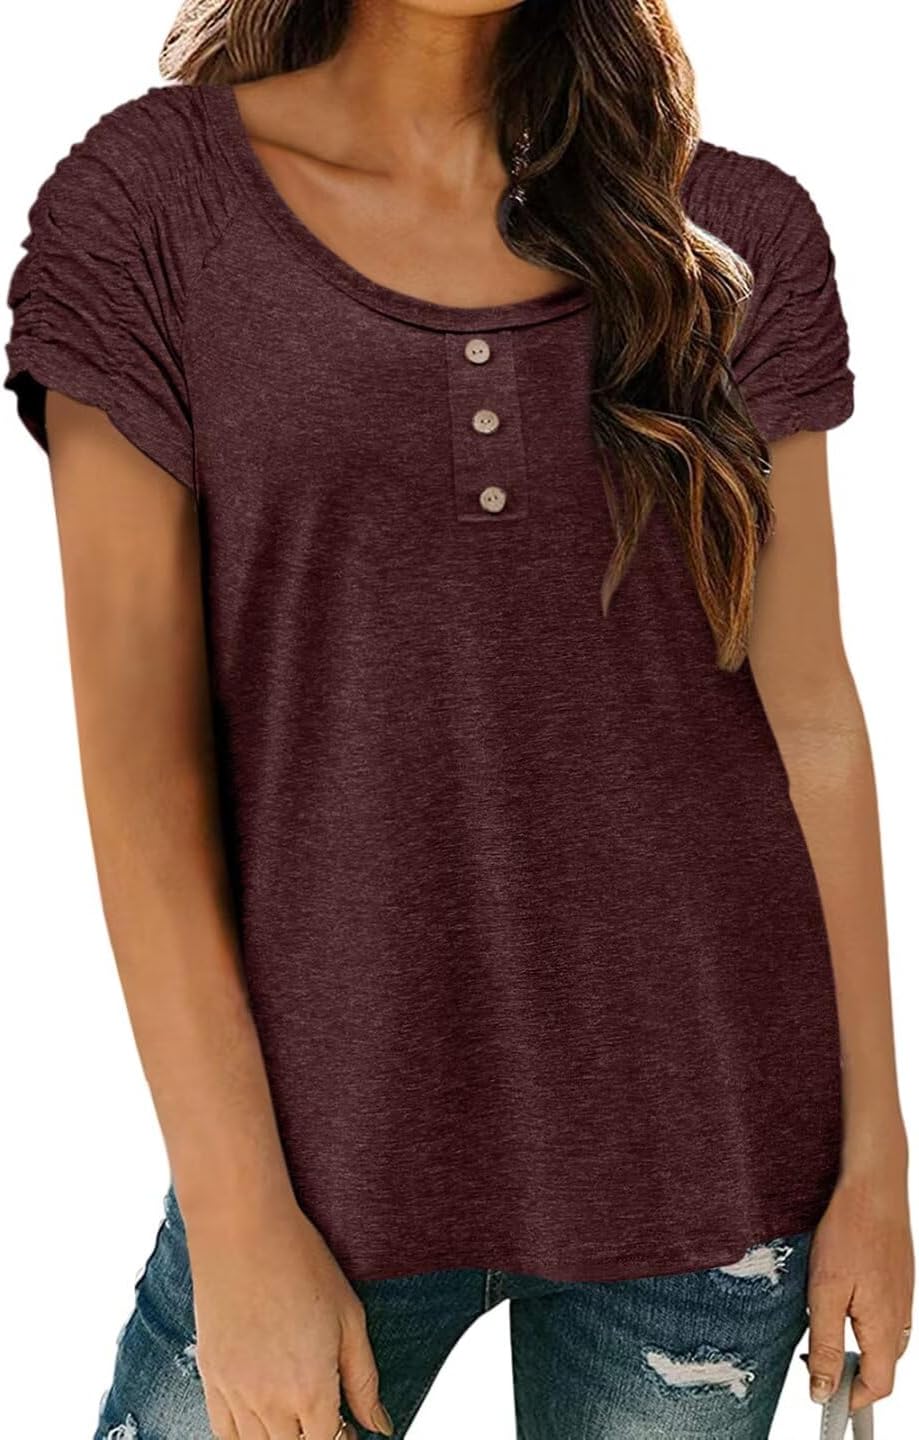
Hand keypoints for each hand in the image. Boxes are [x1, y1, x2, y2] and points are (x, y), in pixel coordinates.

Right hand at [184, 1190, 393, 1439]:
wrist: (243, 1231)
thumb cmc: (301, 1263)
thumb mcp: (350, 1318)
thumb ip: (364, 1380)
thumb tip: (380, 1426)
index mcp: (311, 1389)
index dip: (344, 1439)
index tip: (350, 1427)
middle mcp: (270, 1402)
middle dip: (315, 1438)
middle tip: (327, 1418)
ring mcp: (234, 1392)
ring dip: (282, 1437)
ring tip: (297, 1416)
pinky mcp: (210, 1376)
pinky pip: (224, 1432)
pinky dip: (244, 1435)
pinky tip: (261, 1419)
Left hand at [805, 1165, 913, 1412]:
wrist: (874, 1185)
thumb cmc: (850, 1230)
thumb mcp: (825, 1292)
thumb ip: (826, 1344)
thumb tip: (824, 1389)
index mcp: (886, 1326)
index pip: (878, 1385)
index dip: (853, 1399)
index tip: (827, 1398)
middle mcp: (901, 1316)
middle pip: (883, 1365)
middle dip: (853, 1373)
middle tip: (816, 1362)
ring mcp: (902, 1295)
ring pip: (884, 1339)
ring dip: (858, 1346)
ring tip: (824, 1330)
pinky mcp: (898, 1278)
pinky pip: (886, 1314)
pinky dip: (864, 1320)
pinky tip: (842, 1299)